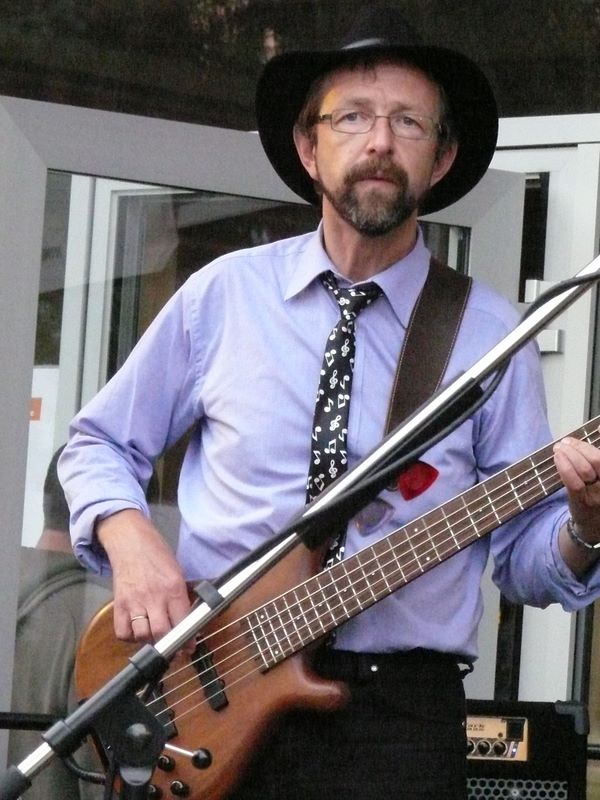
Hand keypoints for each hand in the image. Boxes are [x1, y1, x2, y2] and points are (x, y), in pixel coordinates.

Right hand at [97, 508, 191, 644]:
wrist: (130, 540)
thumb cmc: (156, 553)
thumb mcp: (177, 571)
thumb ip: (181, 595)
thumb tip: (188, 620)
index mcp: (173, 587)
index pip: (183, 621)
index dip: (188, 640)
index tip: (189, 647)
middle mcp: (154, 596)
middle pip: (162, 633)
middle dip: (169, 645)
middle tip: (173, 645)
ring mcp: (134, 601)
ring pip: (142, 636)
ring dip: (150, 641)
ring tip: (155, 636)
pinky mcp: (118, 604)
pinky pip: (123, 632)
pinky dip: (130, 637)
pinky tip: (137, 630)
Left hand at [554, 431, 599, 571]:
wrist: (592, 525)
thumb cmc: (597, 495)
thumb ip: (595, 462)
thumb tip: (592, 433)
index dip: (588, 446)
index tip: (580, 436)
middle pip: (596, 460)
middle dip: (578, 447)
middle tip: (565, 442)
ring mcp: (597, 494)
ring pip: (584, 469)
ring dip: (569, 454)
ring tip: (559, 448)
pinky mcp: (583, 501)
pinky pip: (574, 482)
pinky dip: (564, 466)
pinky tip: (557, 458)